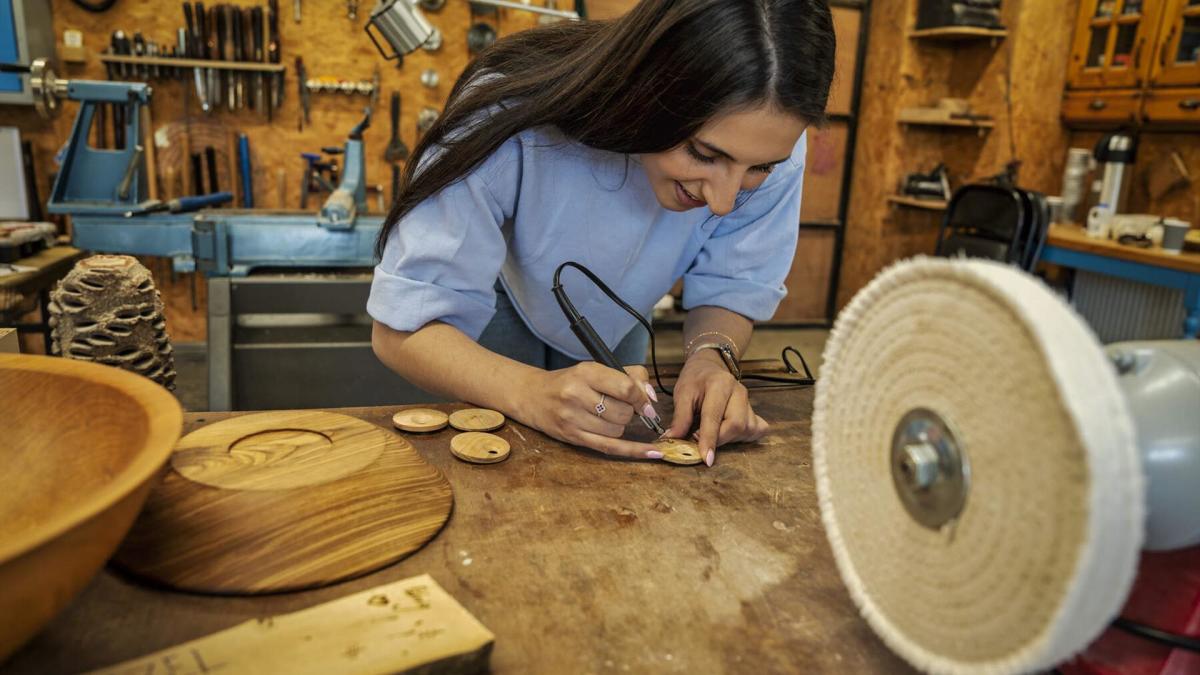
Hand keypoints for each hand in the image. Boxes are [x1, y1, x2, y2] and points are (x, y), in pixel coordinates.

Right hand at [518, 362, 662, 459]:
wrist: (533, 396)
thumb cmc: (570, 382)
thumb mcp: (595, 369)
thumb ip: (629, 376)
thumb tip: (650, 398)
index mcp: (586, 372)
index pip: (626, 388)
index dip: (642, 398)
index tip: (646, 403)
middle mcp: (577, 394)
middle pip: (622, 413)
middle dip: (627, 412)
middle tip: (617, 407)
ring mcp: (572, 418)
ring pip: (617, 430)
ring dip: (618, 426)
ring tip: (603, 416)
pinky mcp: (572, 437)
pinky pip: (610, 447)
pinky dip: (633, 451)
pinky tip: (653, 453)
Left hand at [664, 351, 767, 465]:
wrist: (710, 366)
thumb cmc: (695, 380)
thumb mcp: (682, 394)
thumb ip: (680, 418)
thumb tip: (672, 440)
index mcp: (719, 384)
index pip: (714, 416)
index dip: (709, 439)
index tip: (705, 458)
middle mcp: (739, 392)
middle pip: (736, 425)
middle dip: (719, 440)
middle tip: (700, 439)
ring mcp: (749, 401)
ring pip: (747, 430)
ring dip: (729, 439)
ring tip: (714, 433)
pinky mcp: (754, 410)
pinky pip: (756, 429)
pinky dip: (745, 437)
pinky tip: (731, 434)